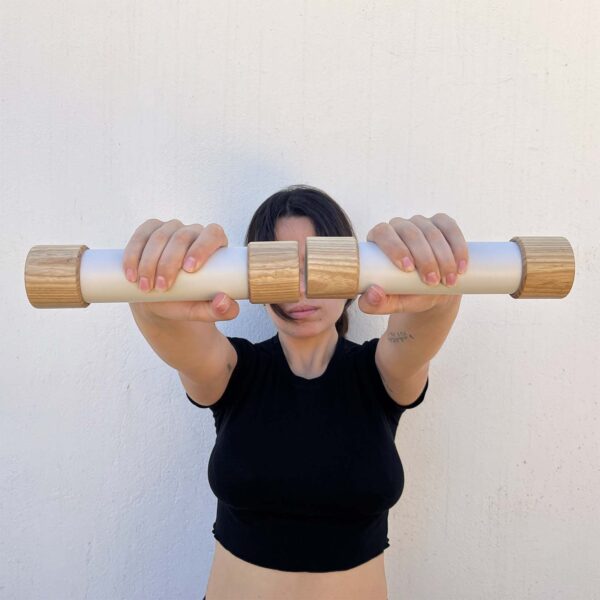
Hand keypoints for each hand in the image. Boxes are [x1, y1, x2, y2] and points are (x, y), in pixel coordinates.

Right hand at [122, 218, 239, 320]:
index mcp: (214, 243)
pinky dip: (133, 254)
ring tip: (146, 287)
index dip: (202, 248)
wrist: (161, 300)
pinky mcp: (149, 231)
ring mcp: (170, 229)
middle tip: (161, 288)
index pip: (213, 234)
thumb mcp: (204, 309)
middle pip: (182, 237)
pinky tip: (131, 273)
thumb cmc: (189, 301)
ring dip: (149, 262)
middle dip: (168, 263)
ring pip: (159, 236)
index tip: (189, 270)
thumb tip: (224, 303)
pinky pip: (140, 235)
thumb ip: (221, 311)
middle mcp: (193, 232)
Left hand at [357, 213, 468, 314]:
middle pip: (410, 233)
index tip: (408, 269)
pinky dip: (458, 247)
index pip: (383, 233)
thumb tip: (373, 293)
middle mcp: (399, 226)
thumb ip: (375, 305)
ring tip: (449, 281)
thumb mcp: (391, 303)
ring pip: (432, 232)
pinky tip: (461, 265)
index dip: (395, 247)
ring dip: (444, 257)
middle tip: (433, 282)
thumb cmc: (406, 294)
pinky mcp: (442, 223)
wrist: (432, 291)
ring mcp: (421, 223)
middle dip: (425, 258)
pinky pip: (451, 228)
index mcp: (380, 239)